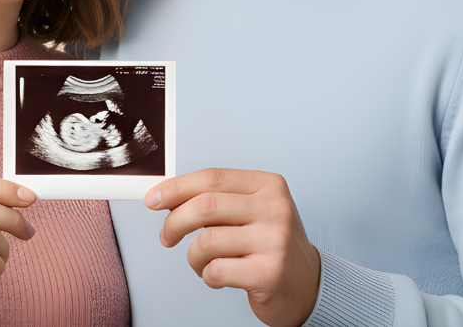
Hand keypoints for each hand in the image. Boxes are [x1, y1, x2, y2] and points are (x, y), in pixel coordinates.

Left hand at [146, 169, 321, 326]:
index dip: (176, 187)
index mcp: (268, 185)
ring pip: (206, 241)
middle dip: (175, 222)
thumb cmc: (272, 246)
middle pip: (205, 206)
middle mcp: (274, 209)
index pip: (212, 178)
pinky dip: (207, 276)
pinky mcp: (269, 272)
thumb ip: (217, 200)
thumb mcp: (252, 210)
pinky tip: (218, 276)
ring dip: (193, 257)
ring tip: (202, 262)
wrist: (307, 284)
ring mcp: (274, 241)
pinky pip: (216, 270)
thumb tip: (168, 196)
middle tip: (168, 236)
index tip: (154, 199)